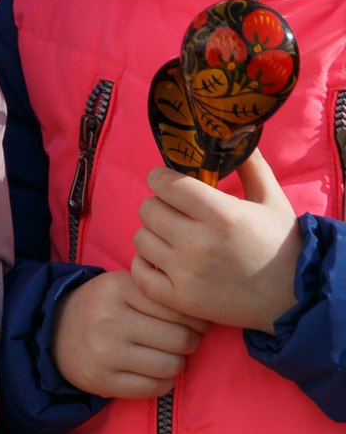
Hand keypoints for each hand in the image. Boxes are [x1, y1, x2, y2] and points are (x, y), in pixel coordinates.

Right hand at [52, 269, 205, 400]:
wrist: (52, 331)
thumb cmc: (102, 307)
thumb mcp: (123, 286)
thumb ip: (159, 292)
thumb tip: (208, 314)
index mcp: (118, 289)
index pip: (180, 309)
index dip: (195, 320)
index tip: (191, 324)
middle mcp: (110, 319)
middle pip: (181, 339)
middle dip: (188, 343)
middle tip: (179, 342)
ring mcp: (104, 352)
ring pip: (171, 366)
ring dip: (175, 364)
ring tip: (163, 356)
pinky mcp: (101, 380)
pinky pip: (154, 388)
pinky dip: (162, 383)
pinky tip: (152, 373)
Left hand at [132, 153, 302, 332]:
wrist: (296, 297)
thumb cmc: (282, 244)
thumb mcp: (272, 200)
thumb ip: (250, 165)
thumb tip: (235, 135)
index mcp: (220, 214)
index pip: (165, 183)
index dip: (161, 178)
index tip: (167, 181)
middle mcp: (198, 242)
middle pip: (147, 209)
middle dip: (159, 205)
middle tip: (175, 212)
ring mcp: (185, 272)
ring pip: (139, 238)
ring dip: (153, 234)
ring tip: (173, 237)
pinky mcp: (179, 298)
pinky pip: (138, 272)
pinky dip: (145, 265)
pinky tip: (163, 260)